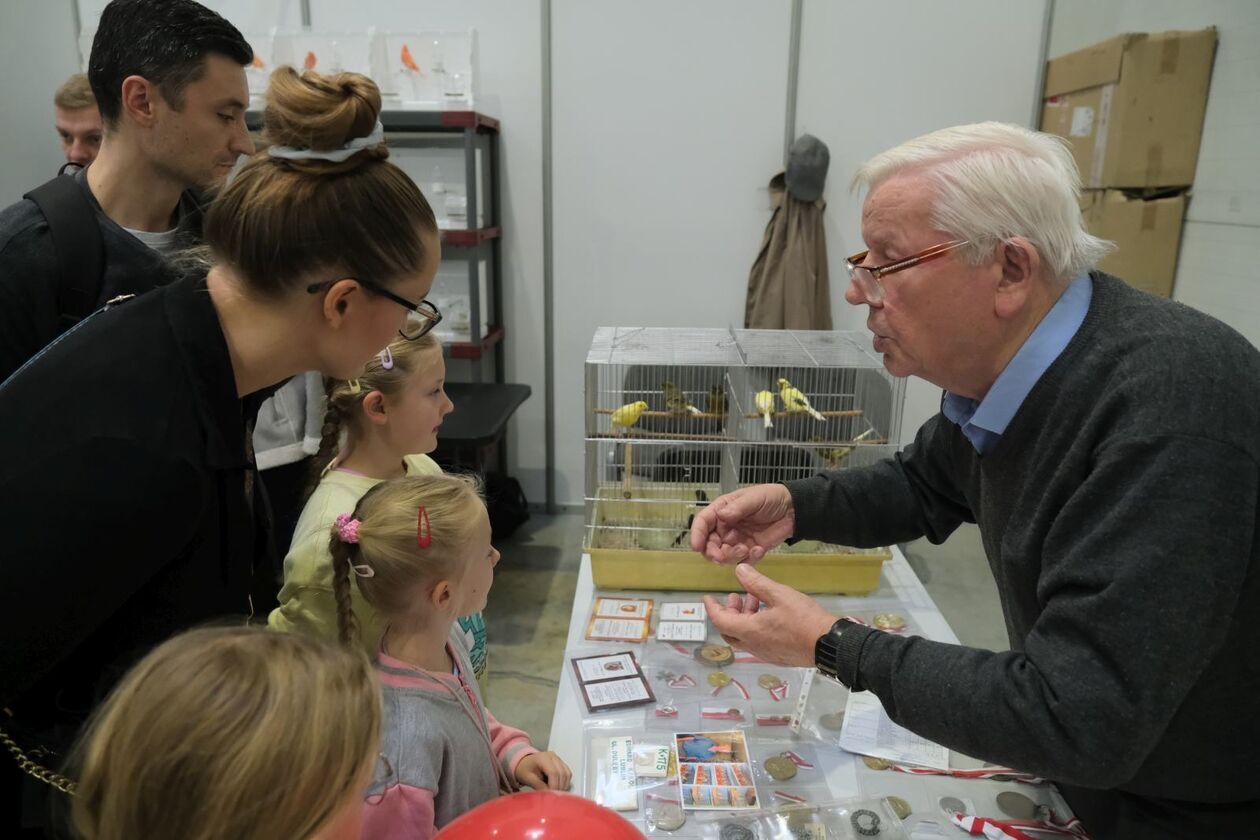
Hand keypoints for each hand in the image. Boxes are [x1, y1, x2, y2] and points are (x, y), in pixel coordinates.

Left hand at [514, 751, 571, 790]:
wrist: (524, 763)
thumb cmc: (524, 769)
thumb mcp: (527, 778)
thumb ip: (538, 785)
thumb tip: (548, 794)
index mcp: (543, 758)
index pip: (554, 773)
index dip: (554, 786)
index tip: (551, 795)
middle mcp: (553, 756)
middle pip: (562, 773)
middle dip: (559, 787)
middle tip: (553, 797)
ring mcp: (558, 759)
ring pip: (567, 774)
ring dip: (564, 785)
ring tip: (555, 793)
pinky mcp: (561, 763)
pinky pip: (567, 774)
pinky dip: (565, 782)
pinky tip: (558, 788)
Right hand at [688, 484, 794, 564]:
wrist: (793, 510)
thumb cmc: (770, 498)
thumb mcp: (754, 498)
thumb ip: (737, 508)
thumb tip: (721, 516)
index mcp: (722, 511)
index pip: (703, 522)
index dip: (696, 534)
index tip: (697, 546)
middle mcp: (725, 527)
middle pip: (709, 544)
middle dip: (713, 552)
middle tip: (722, 556)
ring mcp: (737, 541)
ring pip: (724, 556)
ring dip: (731, 557)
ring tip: (746, 549)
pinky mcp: (749, 551)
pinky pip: (743, 561)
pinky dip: (748, 559)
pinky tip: (759, 550)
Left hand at [704, 563, 835, 667]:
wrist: (828, 645)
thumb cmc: (803, 618)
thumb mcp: (779, 594)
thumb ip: (756, 583)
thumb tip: (739, 570)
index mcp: (749, 631)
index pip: (720, 621)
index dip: (711, 608)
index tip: (708, 597)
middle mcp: (753, 646)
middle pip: (729, 632)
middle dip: (728, 613)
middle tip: (736, 597)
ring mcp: (765, 654)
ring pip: (744, 637)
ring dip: (743, 619)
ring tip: (755, 601)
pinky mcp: (777, 657)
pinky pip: (757, 643)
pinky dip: (754, 628)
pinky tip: (769, 616)